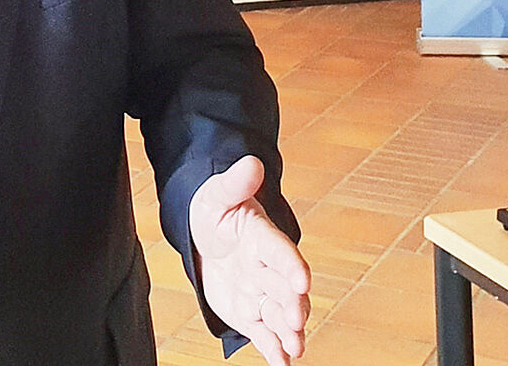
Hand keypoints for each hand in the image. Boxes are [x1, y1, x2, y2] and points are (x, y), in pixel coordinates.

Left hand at [189, 155, 310, 365]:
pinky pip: (264, 333)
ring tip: (294, 347)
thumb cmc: (216, 211)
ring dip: (289, 332)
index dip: (291, 264)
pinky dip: (274, 350)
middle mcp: (268, 270)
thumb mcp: (218, 194)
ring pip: (279, 315)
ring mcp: (261, 293)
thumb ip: (235, 183)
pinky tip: (282, 364)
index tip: (302, 278)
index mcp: (263, 238)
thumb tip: (251, 163)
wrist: (205, 235)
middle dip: (293, 304)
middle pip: (285, 288)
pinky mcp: (249, 313)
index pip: (280, 250)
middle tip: (295, 319)